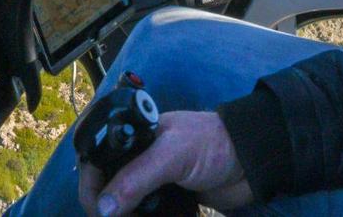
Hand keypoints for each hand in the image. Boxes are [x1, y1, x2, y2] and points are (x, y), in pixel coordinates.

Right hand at [78, 110, 252, 215]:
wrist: (252, 161)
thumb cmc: (211, 143)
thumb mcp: (170, 156)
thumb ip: (136, 179)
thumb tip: (104, 208)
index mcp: (130, 133)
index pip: (94, 158)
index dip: (90, 183)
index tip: (96, 208)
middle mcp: (135, 155)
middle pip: (104, 183)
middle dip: (104, 205)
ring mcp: (150, 178)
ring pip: (122, 201)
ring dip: (121, 215)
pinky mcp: (167, 198)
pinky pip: (144, 213)